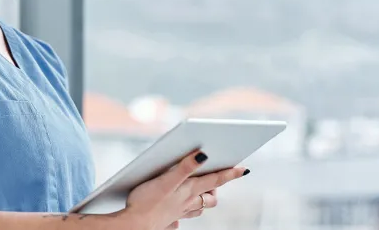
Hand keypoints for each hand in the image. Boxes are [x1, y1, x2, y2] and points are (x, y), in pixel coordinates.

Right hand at [120, 150, 247, 229]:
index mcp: (190, 191)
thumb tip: (203, 154)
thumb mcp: (166, 180)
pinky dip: (185, 213)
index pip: (216, 180)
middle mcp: (188, 203)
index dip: (231, 173)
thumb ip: (185, 167)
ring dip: (202, 199)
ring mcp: (179, 213)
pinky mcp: (167, 219)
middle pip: (210, 197)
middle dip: (215, 188)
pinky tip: (178, 211)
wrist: (133, 225)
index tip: (245, 169)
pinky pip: (182, 218)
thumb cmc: (147, 203)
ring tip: (201, 191)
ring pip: (198, 207)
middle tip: (216, 177)